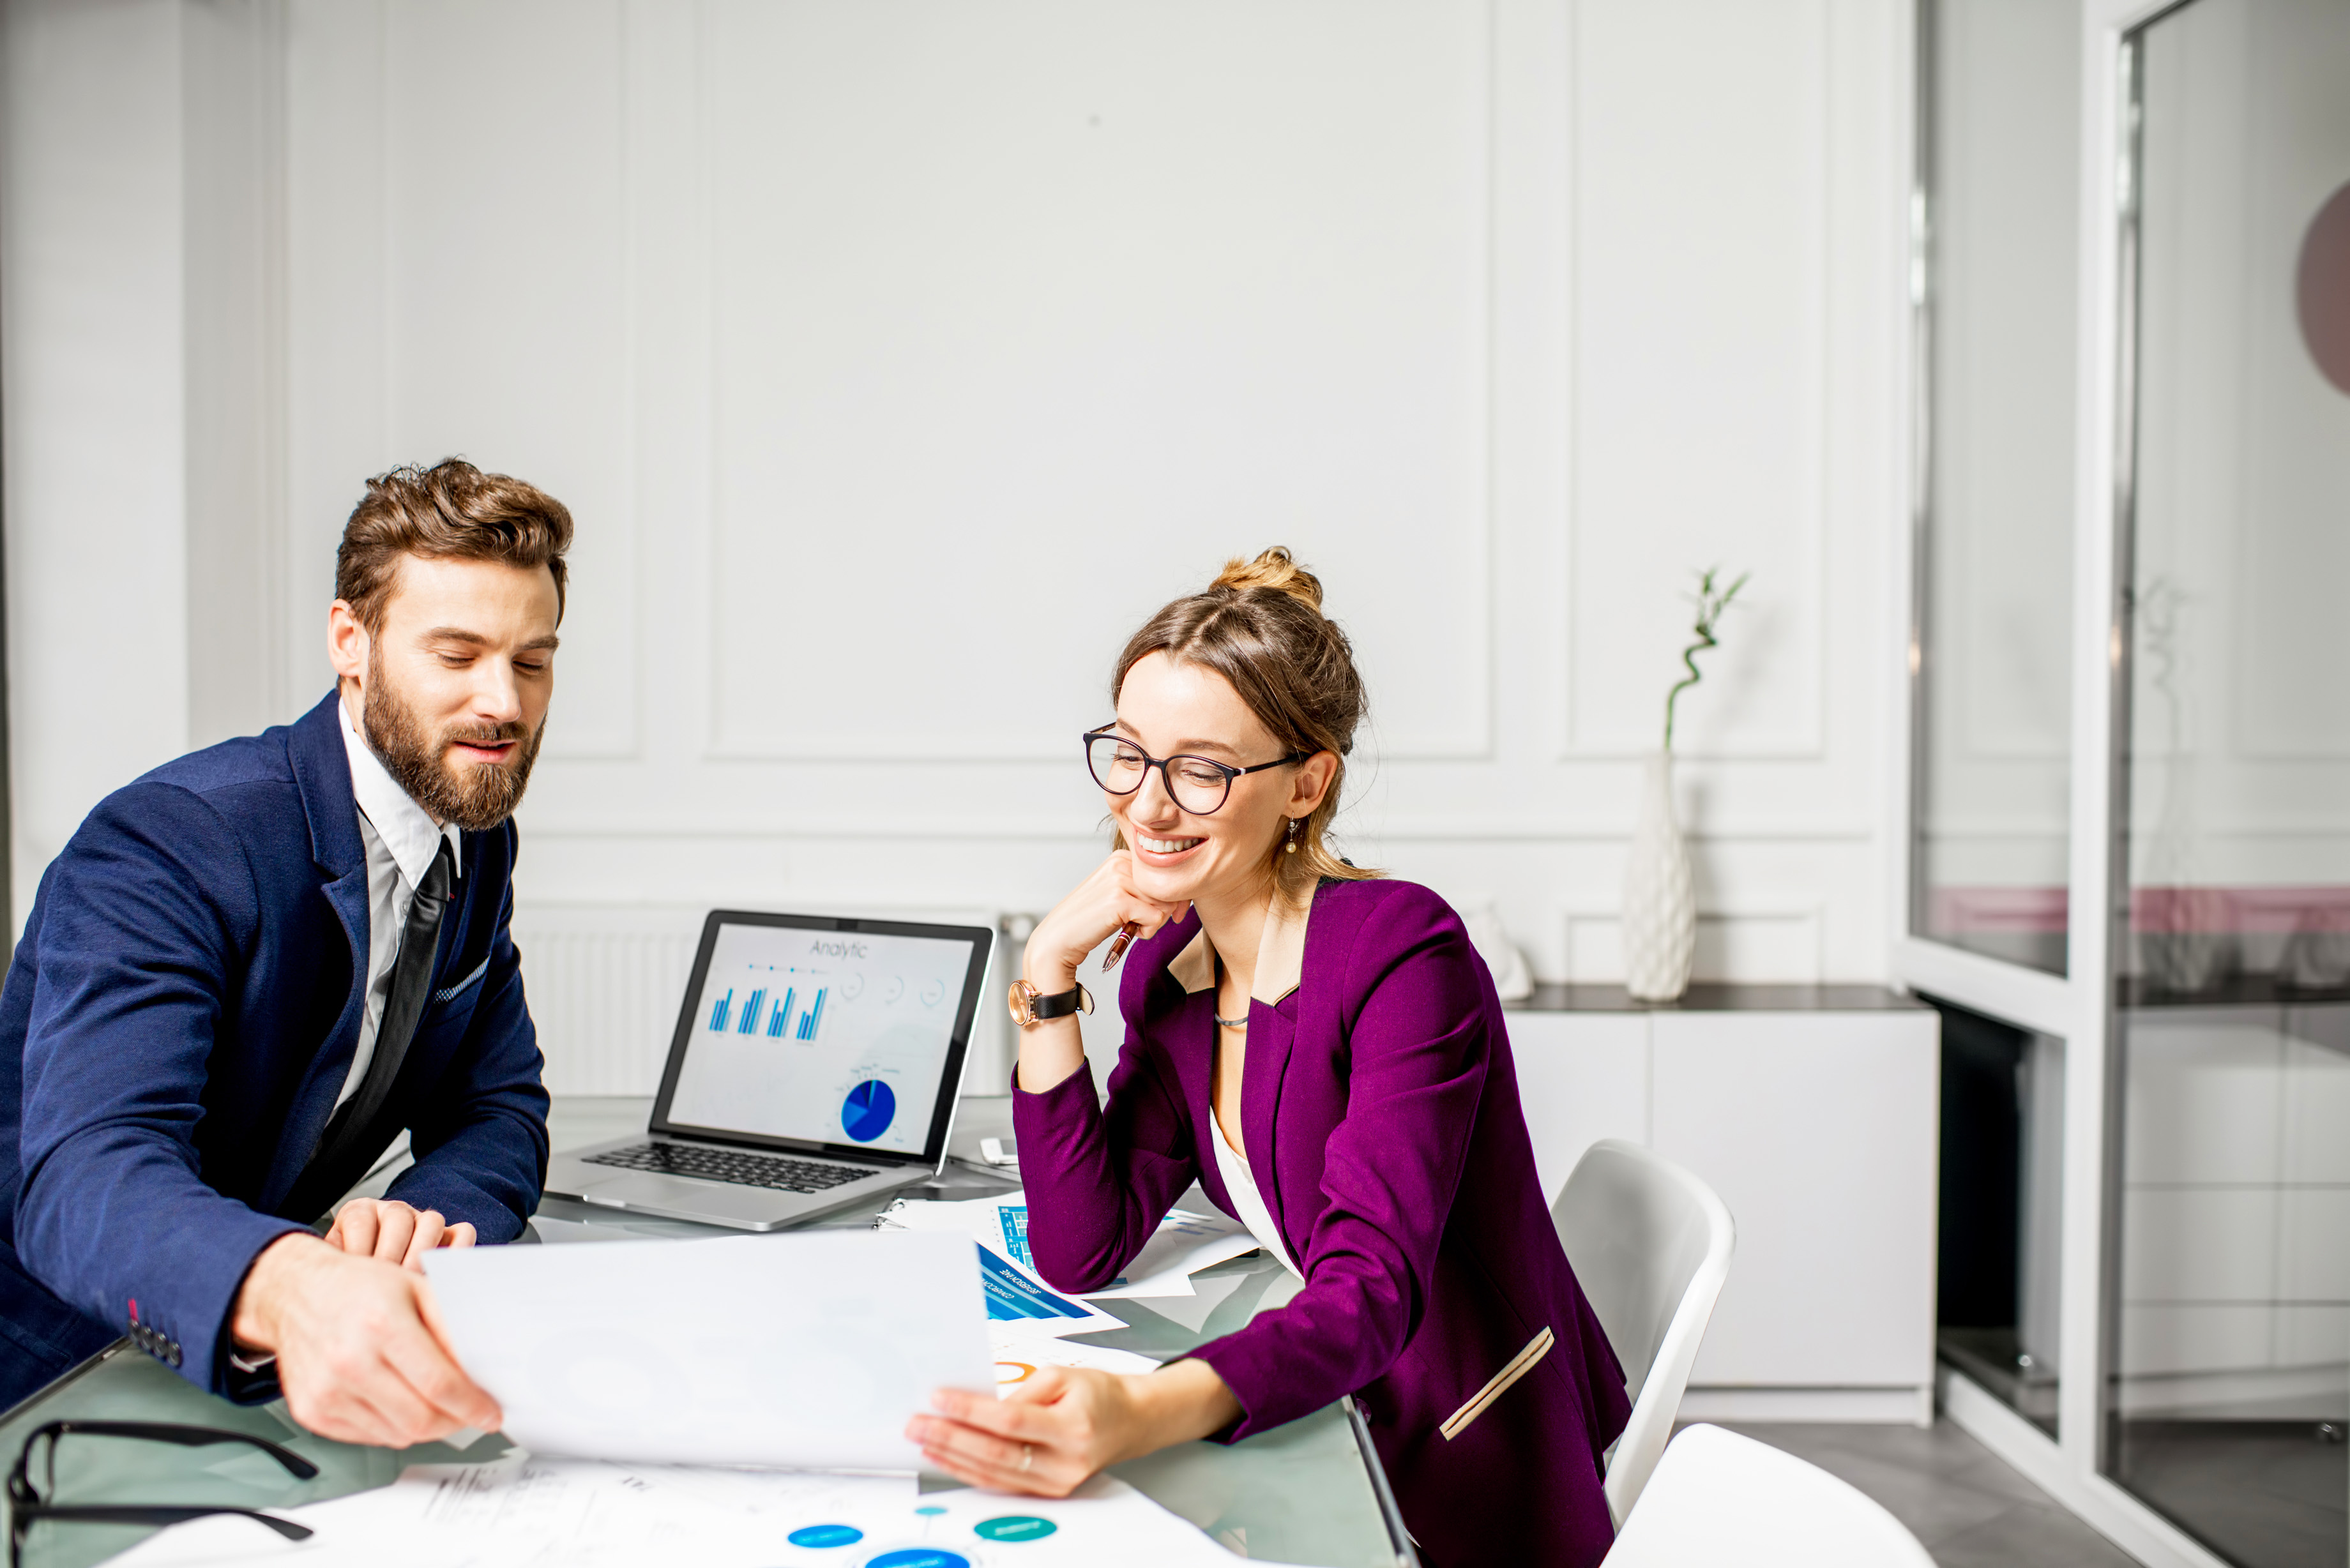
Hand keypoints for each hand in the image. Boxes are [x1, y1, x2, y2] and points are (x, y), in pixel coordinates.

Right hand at [231, 1233, 499, 1447]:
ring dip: (427, 1426)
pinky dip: (394, 1427)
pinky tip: (399, 1401)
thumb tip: (484, 1364)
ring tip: (435, 1403)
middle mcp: (350, 1361)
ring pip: (398, 1434)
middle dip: (455, 1421)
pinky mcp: (312, 1411)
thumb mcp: (417, 1287)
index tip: (490, 1413)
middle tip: (469, 1412)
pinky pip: (370, 1437)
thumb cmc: (359, 1287)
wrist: (297, 1292)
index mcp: (382, 1324)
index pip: (440, 1384)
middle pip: (421, 1419)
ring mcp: (327, 1391)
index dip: (472, 1405)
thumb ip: (453, 1326)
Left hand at [326, 1199, 477, 1271]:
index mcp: (359, 1212)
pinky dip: (458, 1251)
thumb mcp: (333, 1270)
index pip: (360, 1220)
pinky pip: (462, 1232)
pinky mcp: (448, 1235)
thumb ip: (333, 1271)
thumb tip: (333, 1290)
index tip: (358, 1279)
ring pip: (432, 1221)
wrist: (364, 1284)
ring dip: (422, 1254)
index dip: (360, 1251)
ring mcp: (422, 1220)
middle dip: (392, 1255)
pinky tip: (442, 1276)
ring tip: (411, 1282)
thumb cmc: (347, 1280)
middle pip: (399, 1218)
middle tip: (386, 1284)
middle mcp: (392, 1211)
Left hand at [906, 1360, 1240, 1496]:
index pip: (1010, 1421)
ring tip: (924, 1440)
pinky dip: (970, 1471)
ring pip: (995, 1475)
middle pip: (997, 1453)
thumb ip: (1020, 1393)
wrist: (1130, 1421)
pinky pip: (1002, 1484)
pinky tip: (948, 1458)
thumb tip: (977, 1407)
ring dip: (953, 1457)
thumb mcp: (1063, 1376)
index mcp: (1073, 1426)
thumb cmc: (1098, 1393)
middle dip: (951, 1438)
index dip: (970, 1410)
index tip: (939, 1398)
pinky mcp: (1049, 1492)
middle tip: (918, 1424)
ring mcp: (1058, 1482)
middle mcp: (1066, 1462)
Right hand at [1022, 851, 1186, 989]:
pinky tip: (1129, 932)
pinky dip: (1147, 931)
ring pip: (1165, 903)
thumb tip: (1181, 900)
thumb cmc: (1090, 921)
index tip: (1166, 915)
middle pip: (1168, 888)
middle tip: (1141, 925)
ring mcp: (1119, 880)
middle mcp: (1120, 863)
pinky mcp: (1119, 900)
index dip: (1171, 897)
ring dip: (1154, 923)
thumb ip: (1145, 890)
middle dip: (1163, 912)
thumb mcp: (1119, 895)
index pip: (1165, 874)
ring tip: (1131, 928)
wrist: (1059, 939)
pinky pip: (1156, 918)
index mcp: (1121, 857)